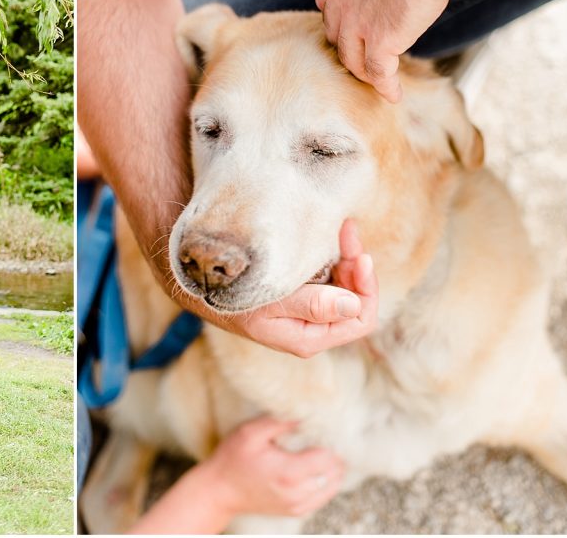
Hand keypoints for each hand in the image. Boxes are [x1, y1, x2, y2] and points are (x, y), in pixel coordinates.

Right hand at [201, 417, 344, 518]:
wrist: (219, 491)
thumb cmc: (232, 459)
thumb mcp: (250, 432)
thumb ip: (279, 422)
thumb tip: (305, 415)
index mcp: (289, 472)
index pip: (329, 458)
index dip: (331, 441)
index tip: (325, 428)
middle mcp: (297, 493)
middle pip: (335, 472)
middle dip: (335, 454)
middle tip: (326, 437)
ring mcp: (298, 505)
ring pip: (333, 486)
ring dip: (332, 469)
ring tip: (323, 451)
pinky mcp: (296, 511)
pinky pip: (323, 497)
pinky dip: (325, 482)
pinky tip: (317, 468)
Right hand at [230, 219, 378, 358]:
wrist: (201, 289)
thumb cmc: (231, 298)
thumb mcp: (270, 302)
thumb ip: (311, 305)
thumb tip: (353, 306)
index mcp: (309, 337)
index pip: (360, 318)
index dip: (366, 288)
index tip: (359, 256)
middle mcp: (313, 328)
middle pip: (355, 298)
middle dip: (356, 266)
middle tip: (347, 231)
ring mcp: (307, 313)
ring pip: (344, 286)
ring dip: (346, 258)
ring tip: (341, 230)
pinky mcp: (298, 297)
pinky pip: (328, 279)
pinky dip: (332, 258)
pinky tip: (327, 239)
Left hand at [315, 0, 449, 102]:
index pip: (331, 8)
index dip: (344, 21)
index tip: (357, 28)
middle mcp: (337, 2)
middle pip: (338, 36)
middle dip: (350, 49)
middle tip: (365, 60)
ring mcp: (355, 24)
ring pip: (353, 59)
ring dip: (365, 72)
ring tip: (377, 82)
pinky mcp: (380, 40)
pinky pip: (377, 72)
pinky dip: (385, 86)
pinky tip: (393, 94)